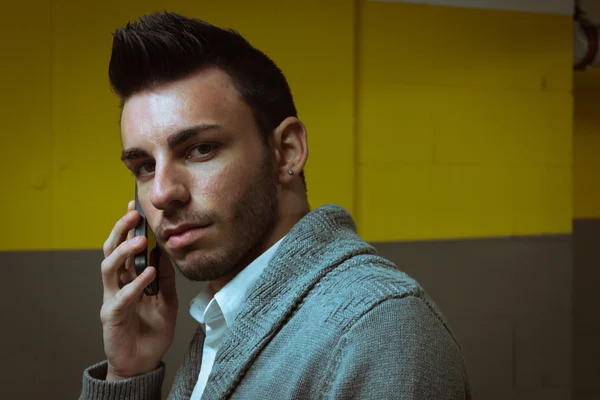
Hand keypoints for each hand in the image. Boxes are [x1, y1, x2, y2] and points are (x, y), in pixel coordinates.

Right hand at [100, 200, 177, 380]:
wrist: (143, 362)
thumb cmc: (153, 331)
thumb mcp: (167, 300)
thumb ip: (165, 278)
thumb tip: (167, 253)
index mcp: (129, 278)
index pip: (124, 247)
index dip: (127, 227)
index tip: (135, 206)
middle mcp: (117, 285)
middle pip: (111, 250)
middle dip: (120, 230)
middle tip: (133, 214)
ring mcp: (112, 299)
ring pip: (109, 268)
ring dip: (124, 252)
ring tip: (140, 240)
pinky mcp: (112, 316)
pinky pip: (121, 296)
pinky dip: (135, 283)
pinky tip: (147, 273)